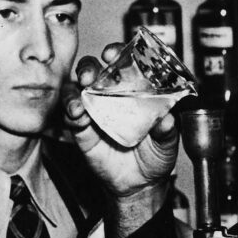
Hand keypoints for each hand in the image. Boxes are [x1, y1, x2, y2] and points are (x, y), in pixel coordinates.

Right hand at [64, 44, 178, 237]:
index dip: (117, 53)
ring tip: (83, 88)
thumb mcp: (167, 143)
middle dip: (91, 66)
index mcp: (134, 92)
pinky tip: (77, 111)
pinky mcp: (82, 129)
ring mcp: (95, 111)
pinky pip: (71, 114)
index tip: (114, 52)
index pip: (124, 64)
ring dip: (77, 84)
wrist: (140, 185)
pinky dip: (70, 109)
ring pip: (77, 88)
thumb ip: (166, 131)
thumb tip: (166, 120)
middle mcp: (111, 97)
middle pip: (95, 71)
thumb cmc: (155, 156)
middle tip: (94, 73)